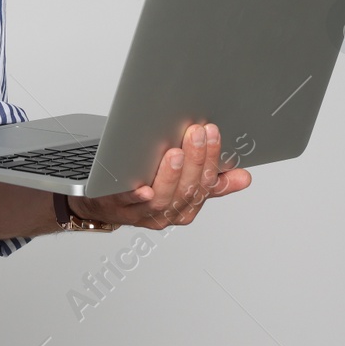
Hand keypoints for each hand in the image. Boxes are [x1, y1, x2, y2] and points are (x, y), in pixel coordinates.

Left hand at [68, 122, 250, 229]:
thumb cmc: (143, 190)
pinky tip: (143, 188)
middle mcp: (167, 213)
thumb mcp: (180, 185)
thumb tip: (243, 177)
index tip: (212, 132)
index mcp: (186, 207)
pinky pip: (128, 204)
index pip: (205, 184)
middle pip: (187, 190)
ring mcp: (142, 213)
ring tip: (176, 152)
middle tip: (196, 132)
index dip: (211, 158)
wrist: (100, 203)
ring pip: (163, 199)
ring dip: (171, 175)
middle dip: (195, 160)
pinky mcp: (116, 208)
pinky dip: (137, 197)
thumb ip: (210, 181)